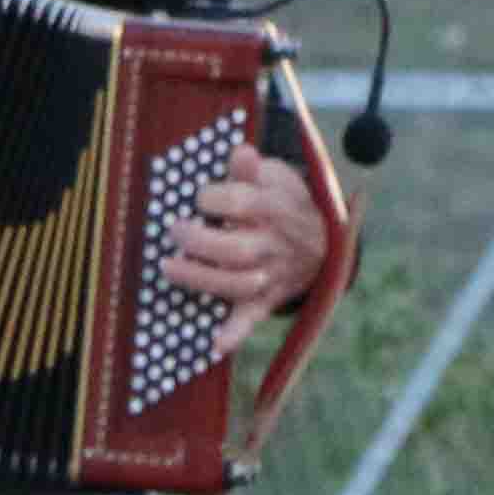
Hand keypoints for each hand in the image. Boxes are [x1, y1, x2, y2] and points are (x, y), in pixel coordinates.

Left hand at [164, 139, 329, 358]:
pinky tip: (216, 343)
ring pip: (236, 284)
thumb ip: (254, 168)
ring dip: (201, 279)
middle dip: (198, 242)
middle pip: (235, 250)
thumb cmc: (286, 203)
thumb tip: (240, 151)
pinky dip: (236, 332)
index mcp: (276, 209)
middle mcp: (272, 245)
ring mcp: (270, 275)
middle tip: (176, 229)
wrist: (324, 242)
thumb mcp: (277, 178)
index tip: (200, 198)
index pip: (239, 204)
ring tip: (169, 267)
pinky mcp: (265, 298)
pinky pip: (252, 318)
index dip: (211, 198)